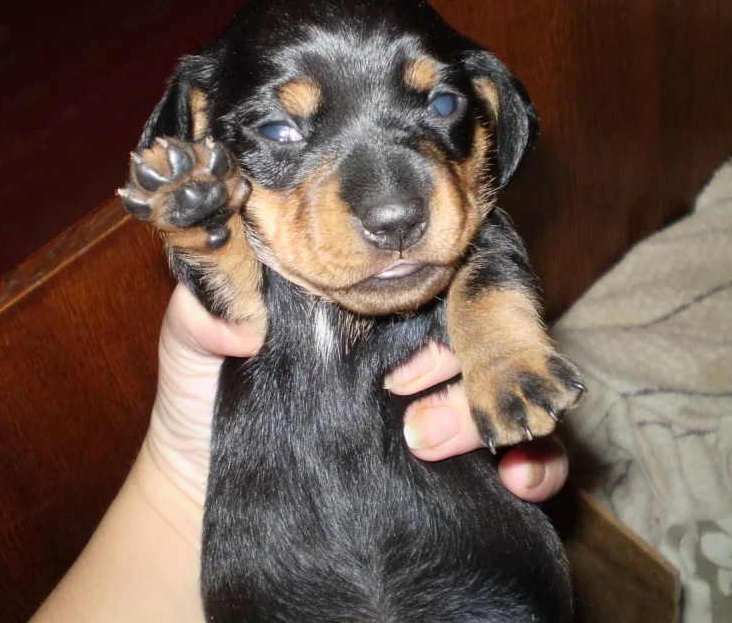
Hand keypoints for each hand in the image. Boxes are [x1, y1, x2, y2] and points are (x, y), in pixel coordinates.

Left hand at [146, 284, 568, 508]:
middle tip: (402, 388)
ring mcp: (448, 387)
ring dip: (492, 404)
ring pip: (523, 374)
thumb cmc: (205, 400)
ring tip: (423, 437)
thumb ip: (202, 313)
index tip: (415, 300)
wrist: (212, 486)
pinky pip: (535, 448)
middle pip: (494, 305)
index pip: (442, 245)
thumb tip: (239, 320)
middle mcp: (420, 326)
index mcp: (372, 282)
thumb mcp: (192, 346)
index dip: (448, 259)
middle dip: (475, 342)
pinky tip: (515, 481)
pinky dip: (539, 462)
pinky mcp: (465, 450)